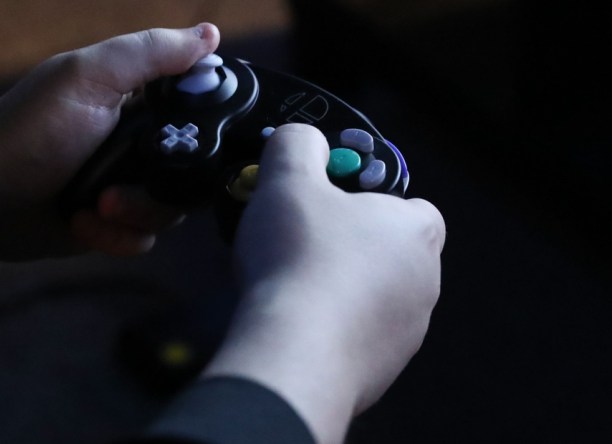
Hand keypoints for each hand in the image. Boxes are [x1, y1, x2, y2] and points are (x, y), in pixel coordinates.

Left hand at [0, 24, 219, 259]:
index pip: (198, 111)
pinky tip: (82, 226)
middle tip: (116, 190)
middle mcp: (135, 143)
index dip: (203, 131)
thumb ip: (149, 54)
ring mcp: (124, 185)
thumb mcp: (88, 79)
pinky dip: (115, 237)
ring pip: (170, 208)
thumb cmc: (25, 132)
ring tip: (96, 207)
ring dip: (135, 214)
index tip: (187, 147)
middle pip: (191, 170)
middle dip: (158, 189)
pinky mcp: (110, 223)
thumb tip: (211, 35)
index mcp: (135, 102)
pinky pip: (141, 238)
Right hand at [204, 124, 445, 443]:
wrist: (294, 354)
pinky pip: (353, 335)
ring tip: (287, 283)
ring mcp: (405, 331)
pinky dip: (327, 326)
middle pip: (384, 250)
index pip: (411, 203)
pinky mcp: (382, 368)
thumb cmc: (298, 261)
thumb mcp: (288, 178)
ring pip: (369, 295)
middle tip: (298, 240)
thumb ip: (297, 145)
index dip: (367, 197)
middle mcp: (423, 282)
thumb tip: (302, 140)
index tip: (327, 200)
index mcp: (415, 231)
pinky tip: (292, 321)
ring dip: (335, 286)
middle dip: (344, 243)